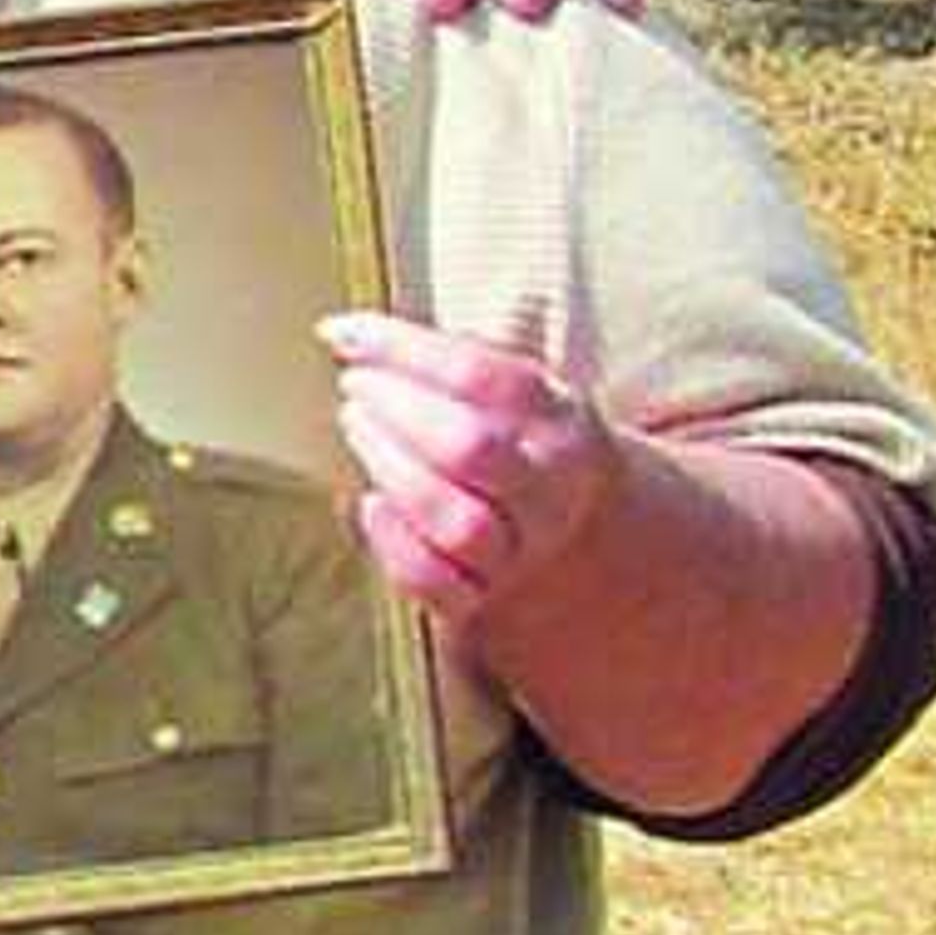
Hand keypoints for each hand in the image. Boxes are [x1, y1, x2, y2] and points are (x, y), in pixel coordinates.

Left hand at [318, 310, 619, 618]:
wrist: (592, 552)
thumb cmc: (531, 457)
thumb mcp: (530, 403)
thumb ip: (463, 371)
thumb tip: (361, 338)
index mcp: (562, 426)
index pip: (481, 376)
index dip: (402, 348)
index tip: (343, 332)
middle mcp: (548, 493)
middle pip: (469, 447)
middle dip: (396, 408)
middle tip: (357, 385)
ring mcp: (518, 553)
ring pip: (454, 520)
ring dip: (390, 467)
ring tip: (357, 426)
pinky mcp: (480, 602)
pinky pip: (432, 579)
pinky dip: (391, 541)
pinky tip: (369, 505)